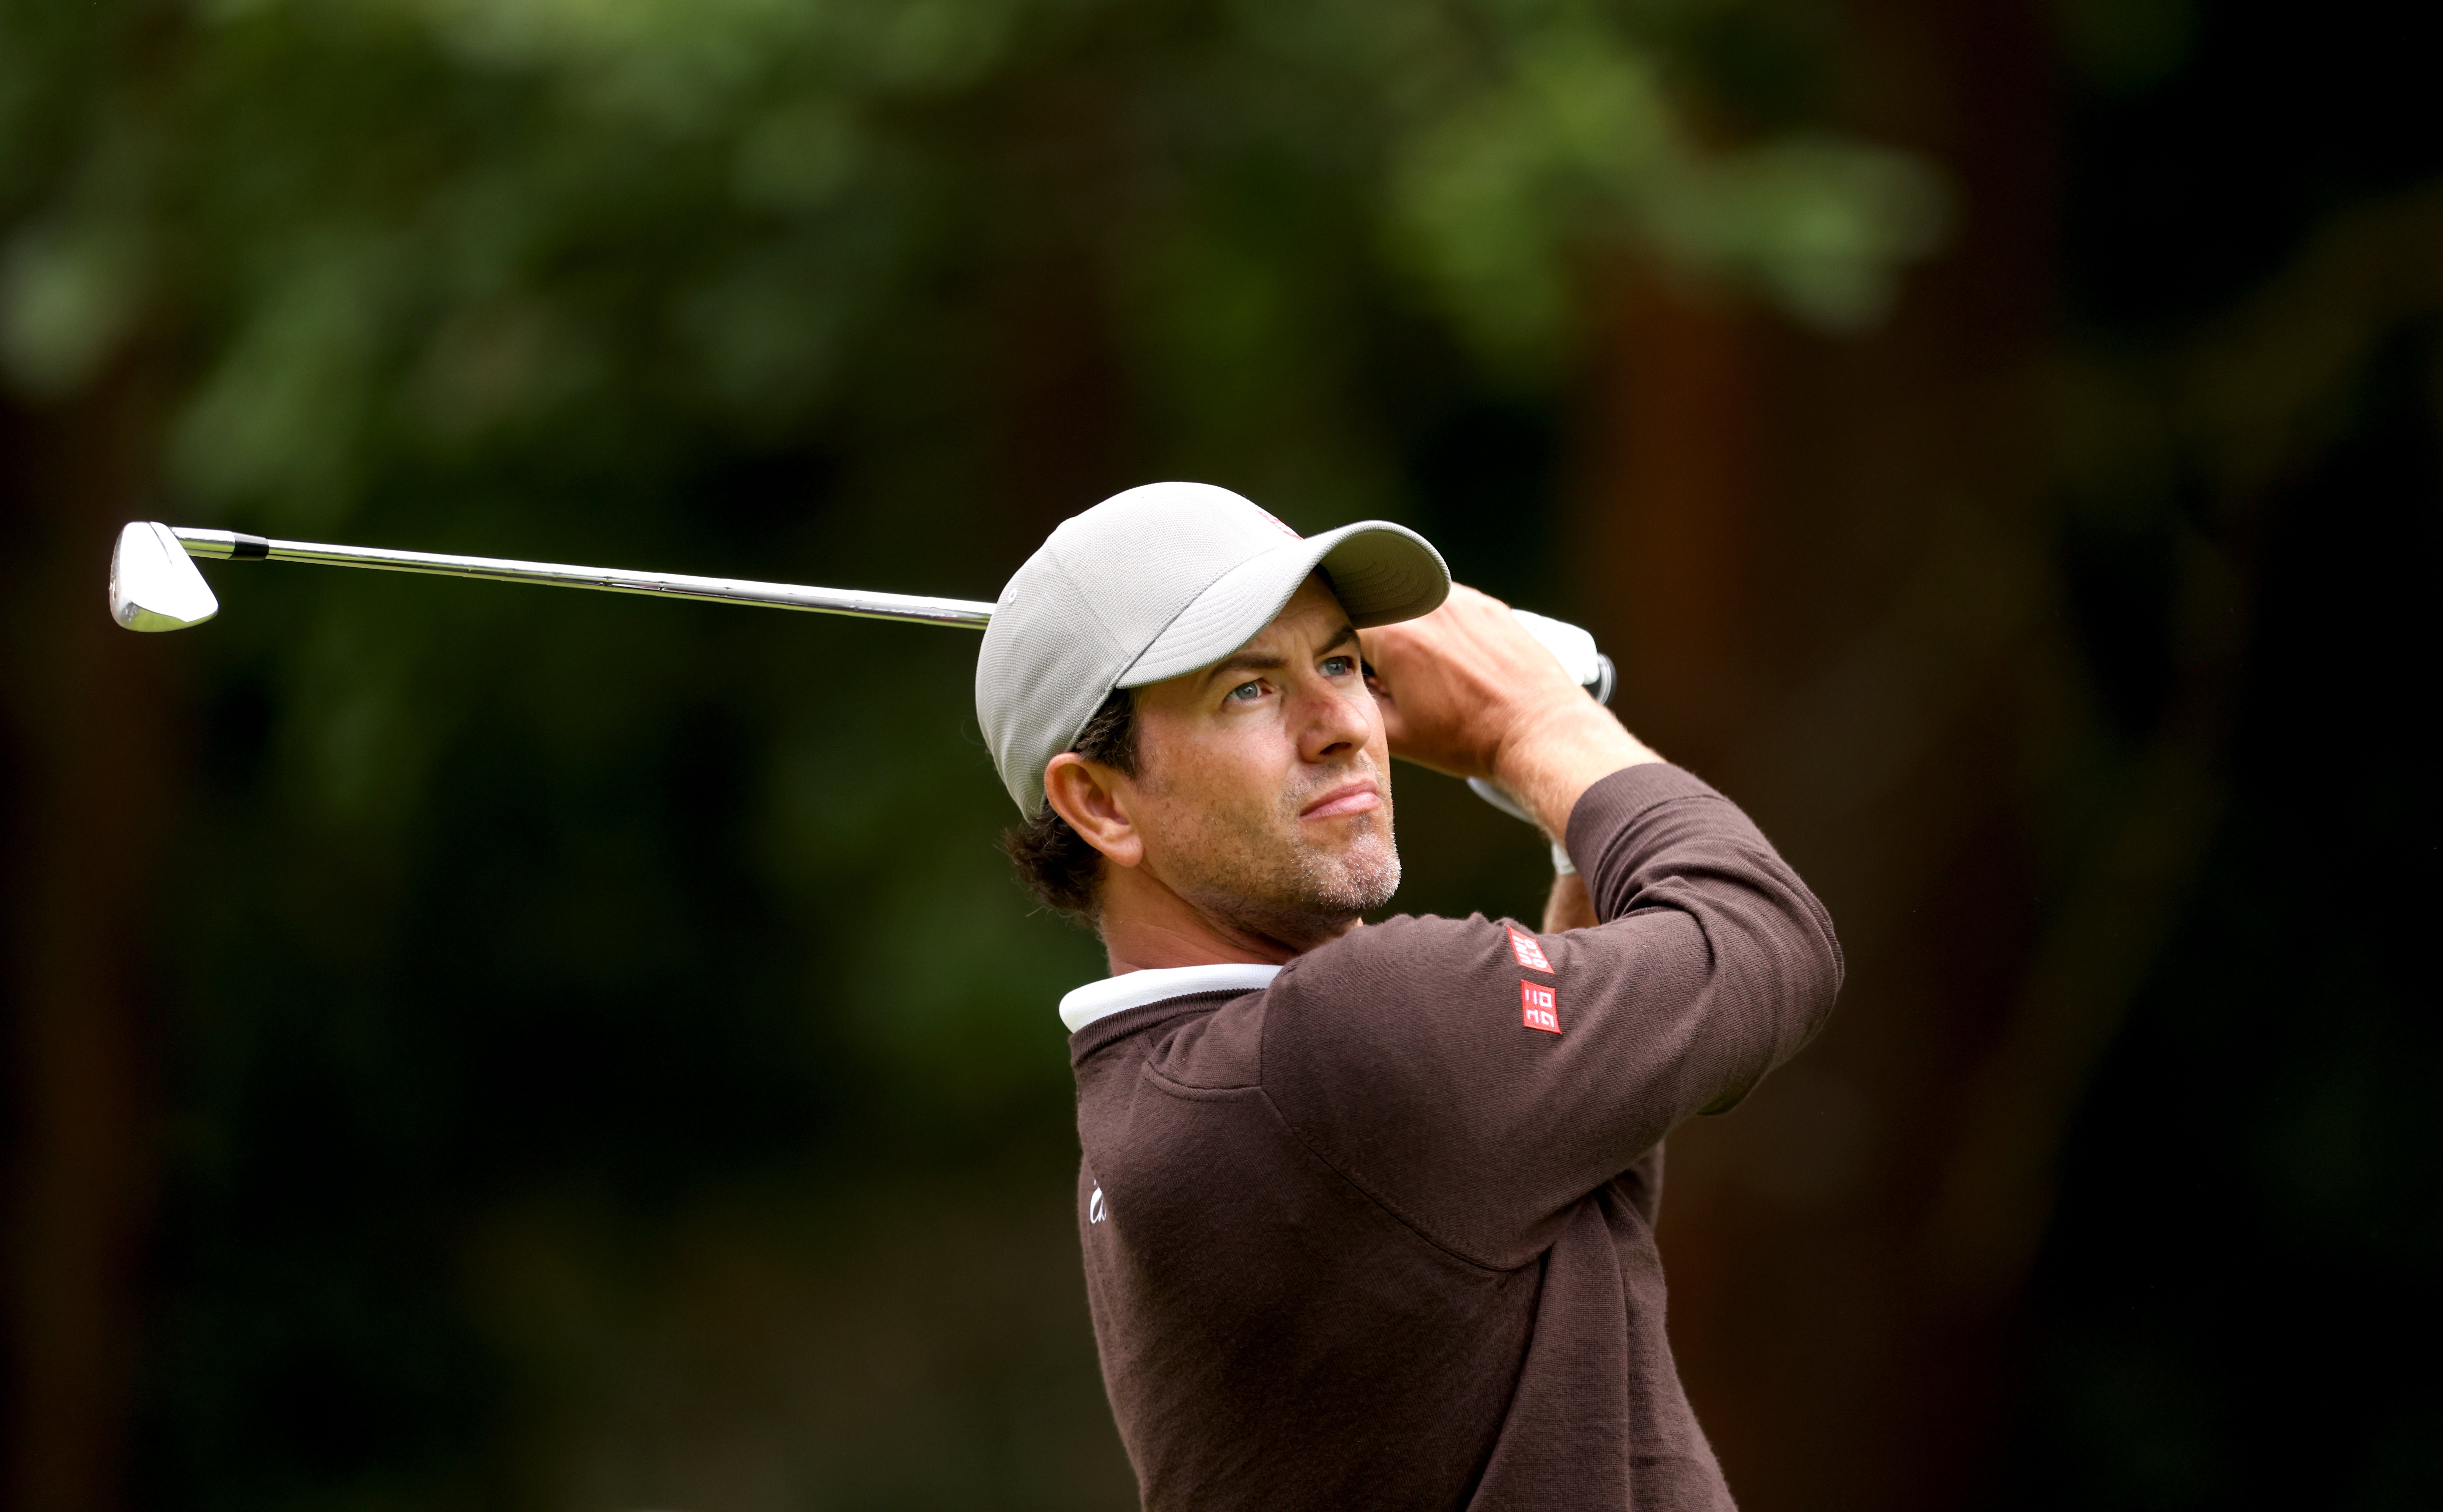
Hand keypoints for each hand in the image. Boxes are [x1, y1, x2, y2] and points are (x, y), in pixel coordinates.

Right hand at [1362, 584, 1660, 835]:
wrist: (1538, 732)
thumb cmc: (1469, 738)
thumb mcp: (1397, 734)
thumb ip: (1359, 701)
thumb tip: (1344, 683)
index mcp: (1394, 636)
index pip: (1343, 626)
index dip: (1346, 652)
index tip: (1362, 674)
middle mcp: (1425, 606)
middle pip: (1379, 610)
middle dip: (1377, 639)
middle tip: (1396, 675)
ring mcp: (1460, 599)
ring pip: (1412, 604)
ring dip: (1409, 630)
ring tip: (1430, 669)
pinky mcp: (1487, 605)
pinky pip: (1446, 606)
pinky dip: (1442, 627)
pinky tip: (1454, 659)